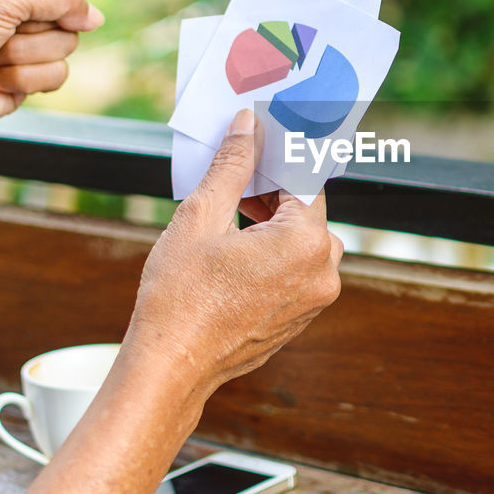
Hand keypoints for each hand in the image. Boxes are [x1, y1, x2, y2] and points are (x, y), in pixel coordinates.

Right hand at [127, 109, 343, 393]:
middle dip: (273, 194)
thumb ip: (233, 165)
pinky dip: (275, 255)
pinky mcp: (301, 318)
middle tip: (234, 186)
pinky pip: (297, 271)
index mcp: (306, 242)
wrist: (170, 366)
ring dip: (274, 225)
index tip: (254, 147)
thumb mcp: (201, 216)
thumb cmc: (180, 295)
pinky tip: (236, 255)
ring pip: (304, 241)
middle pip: (308, 211)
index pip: (304, 179)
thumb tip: (247, 126)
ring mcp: (315, 300)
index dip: (277, 160)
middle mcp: (323, 271)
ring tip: (230, 221)